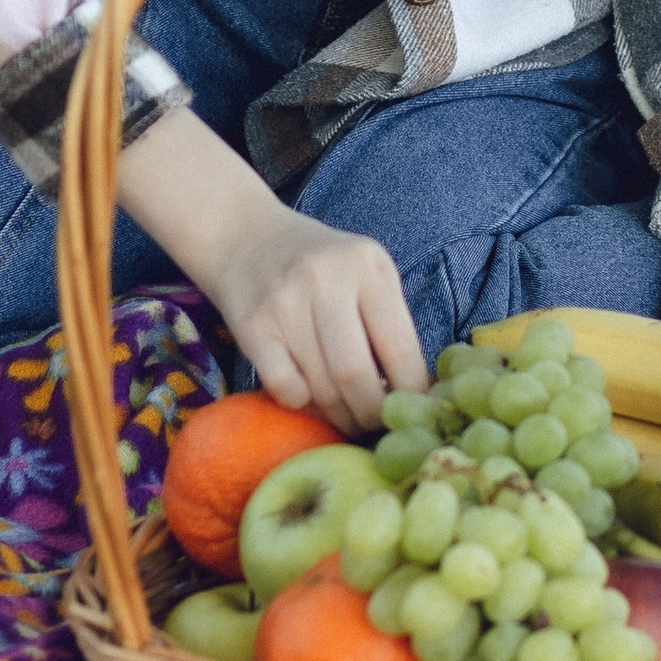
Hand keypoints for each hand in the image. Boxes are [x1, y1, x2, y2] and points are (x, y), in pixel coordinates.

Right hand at [113, 105, 428, 429]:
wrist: (243, 235)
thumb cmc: (318, 264)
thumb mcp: (363, 272)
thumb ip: (389, 321)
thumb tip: (416, 394)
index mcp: (368, 264)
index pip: (402, 350)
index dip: (411, 394)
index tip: (409, 409)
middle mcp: (326, 278)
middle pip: (357, 375)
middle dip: (371, 415)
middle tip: (374, 424)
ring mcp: (285, 301)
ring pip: (321, 388)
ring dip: (338, 415)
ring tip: (346, 415)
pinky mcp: (252, 325)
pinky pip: (285, 388)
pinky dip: (300, 402)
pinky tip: (305, 392)